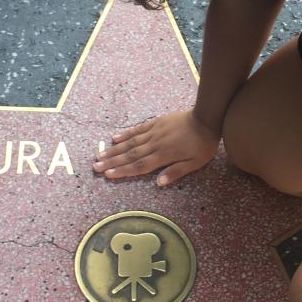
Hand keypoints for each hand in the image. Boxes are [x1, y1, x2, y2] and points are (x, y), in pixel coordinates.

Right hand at [92, 110, 219, 186]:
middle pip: (130, 154)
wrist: (206, 117)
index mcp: (164, 155)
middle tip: (96, 166)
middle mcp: (155, 143)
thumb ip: (176, 172)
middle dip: (112, 161)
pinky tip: (115, 138)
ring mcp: (154, 131)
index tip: (108, 174)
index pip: (139, 166)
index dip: (123, 171)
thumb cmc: (203, 144)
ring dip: (114, 149)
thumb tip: (158, 183)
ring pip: (131, 142)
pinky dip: (126, 134)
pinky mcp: (156, 122)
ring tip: (99, 154)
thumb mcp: (195, 162)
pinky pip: (138, 129)